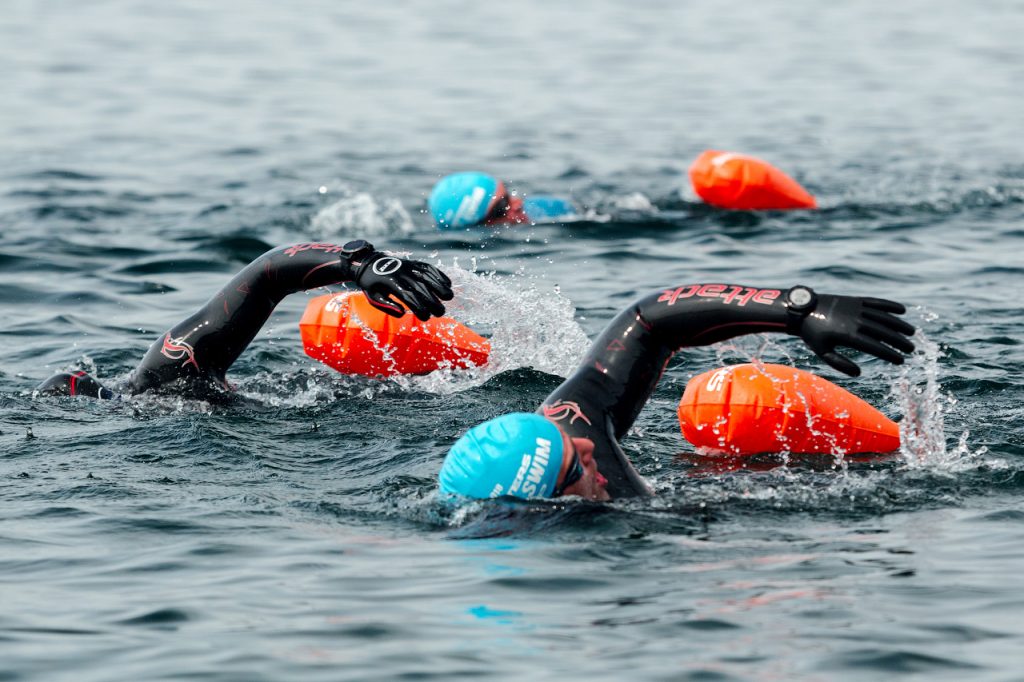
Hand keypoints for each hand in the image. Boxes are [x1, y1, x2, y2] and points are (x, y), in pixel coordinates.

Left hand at [353, 251, 453, 320]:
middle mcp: (402, 273)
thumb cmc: (372, 285)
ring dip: (440, 286)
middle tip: (441, 313)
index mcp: (390, 283)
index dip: (419, 307)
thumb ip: (387, 306)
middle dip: (433, 301)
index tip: (426, 317)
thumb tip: (402, 313)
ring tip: (449, 297)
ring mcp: (409, 267)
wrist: (368, 263)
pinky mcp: (414, 263)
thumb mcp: (373, 297)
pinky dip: (439, 275)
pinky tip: (447, 283)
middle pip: (421, 287)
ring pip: (427, 276)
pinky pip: (429, 268)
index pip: (408, 296)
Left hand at [792, 290, 915, 375]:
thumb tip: (859, 373)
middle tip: (912, 349)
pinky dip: (889, 305)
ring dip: (899, 324)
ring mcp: (856, 308)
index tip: (901, 360)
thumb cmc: (812, 334)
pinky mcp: (855, 299)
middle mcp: (855, 320)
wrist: (802, 310)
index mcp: (847, 335)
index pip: (874, 346)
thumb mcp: (822, 352)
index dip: (889, 353)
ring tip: (912, 332)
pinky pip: (876, 302)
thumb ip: (839, 364)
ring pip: (883, 316)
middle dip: (899, 341)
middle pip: (883, 332)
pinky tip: (902, 310)